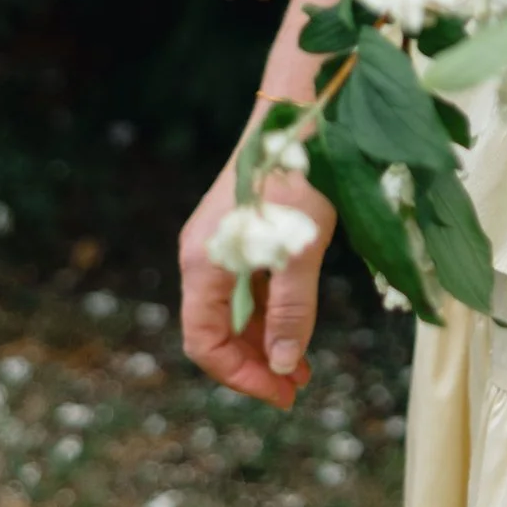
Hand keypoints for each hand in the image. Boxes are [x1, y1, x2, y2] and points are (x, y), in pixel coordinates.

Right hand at [178, 160, 335, 409]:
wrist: (300, 112)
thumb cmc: (298, 177)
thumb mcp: (300, 251)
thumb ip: (292, 310)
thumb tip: (285, 365)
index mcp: (203, 266)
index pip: (204, 343)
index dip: (240, 376)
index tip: (281, 394)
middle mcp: (204, 258)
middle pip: (219, 331)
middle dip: (256, 364)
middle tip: (297, 388)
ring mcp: (222, 244)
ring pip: (237, 311)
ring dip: (267, 341)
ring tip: (303, 367)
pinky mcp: (244, 233)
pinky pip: (250, 287)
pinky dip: (273, 312)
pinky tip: (299, 326)